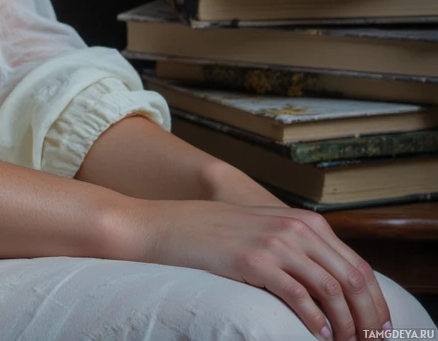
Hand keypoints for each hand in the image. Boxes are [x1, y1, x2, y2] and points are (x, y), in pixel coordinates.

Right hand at [119, 197, 391, 340]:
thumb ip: (302, 249)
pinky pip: (298, 295)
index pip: (358, 266)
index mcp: (305, 222)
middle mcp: (296, 228)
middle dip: (368, 318)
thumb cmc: (220, 235)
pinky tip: (318, 336)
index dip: (375, 303)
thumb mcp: (269, 232)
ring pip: (331, 289)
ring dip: (345, 325)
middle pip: (352, 279)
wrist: (172, 226)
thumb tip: (336, 286)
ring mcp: (275, 242)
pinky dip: (315, 321)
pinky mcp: (254, 261)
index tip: (380, 330)